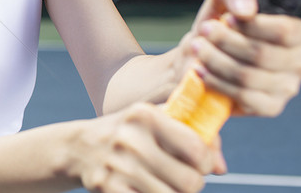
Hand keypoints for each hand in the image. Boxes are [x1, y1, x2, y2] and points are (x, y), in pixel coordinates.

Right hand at [74, 102, 221, 191]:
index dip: (205, 162)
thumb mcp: (155, 121)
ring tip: (161, 184)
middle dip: (191, 184)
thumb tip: (221, 167)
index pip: (198, 149)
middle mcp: (130, 138)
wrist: (79, 148)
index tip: (197, 163)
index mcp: (144, 115)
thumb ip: (192, 133)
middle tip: (179, 178)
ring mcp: (118, 166)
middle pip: (190, 182)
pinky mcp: (108, 187)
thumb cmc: (130, 134)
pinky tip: (145, 189)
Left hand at [185, 0, 300, 116]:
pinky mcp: (269, 107)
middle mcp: (300, 62)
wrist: (198, 56)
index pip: (285, 31)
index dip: (251, 26)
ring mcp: (287, 88)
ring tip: (198, 48)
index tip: (226, 18)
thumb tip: (246, 11)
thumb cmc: (218, 25)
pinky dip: (216, 81)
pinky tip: (201, 69)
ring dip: (215, 60)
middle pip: (262, 54)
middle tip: (204, 32)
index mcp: (300, 34)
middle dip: (225, 41)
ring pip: (248, 76)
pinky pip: (242, 96)